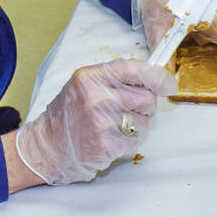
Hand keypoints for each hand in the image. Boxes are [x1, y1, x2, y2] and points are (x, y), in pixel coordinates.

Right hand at [14, 59, 173, 184]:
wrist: (49, 145)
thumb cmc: (70, 113)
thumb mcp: (86, 84)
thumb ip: (116, 77)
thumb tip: (155, 77)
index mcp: (92, 78)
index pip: (135, 70)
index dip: (158, 77)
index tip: (168, 84)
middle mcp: (97, 98)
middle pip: (147, 99)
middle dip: (145, 106)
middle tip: (127, 110)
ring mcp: (102, 123)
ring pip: (145, 122)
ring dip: (136, 126)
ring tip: (114, 126)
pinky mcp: (107, 146)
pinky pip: (135, 141)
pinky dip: (127, 142)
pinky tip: (110, 139)